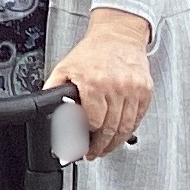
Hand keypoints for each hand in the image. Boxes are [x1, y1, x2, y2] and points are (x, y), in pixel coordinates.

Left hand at [46, 9, 153, 158]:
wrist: (118, 35)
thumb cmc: (92, 52)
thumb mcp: (65, 68)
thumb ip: (53, 89)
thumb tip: (44, 108)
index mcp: (94, 83)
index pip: (93, 122)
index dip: (85, 135)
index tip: (78, 144)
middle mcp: (116, 87)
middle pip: (110, 129)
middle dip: (99, 146)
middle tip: (91, 153)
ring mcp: (133, 90)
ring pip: (126, 128)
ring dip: (114, 143)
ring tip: (104, 148)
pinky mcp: (145, 91)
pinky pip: (138, 118)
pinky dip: (129, 130)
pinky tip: (119, 134)